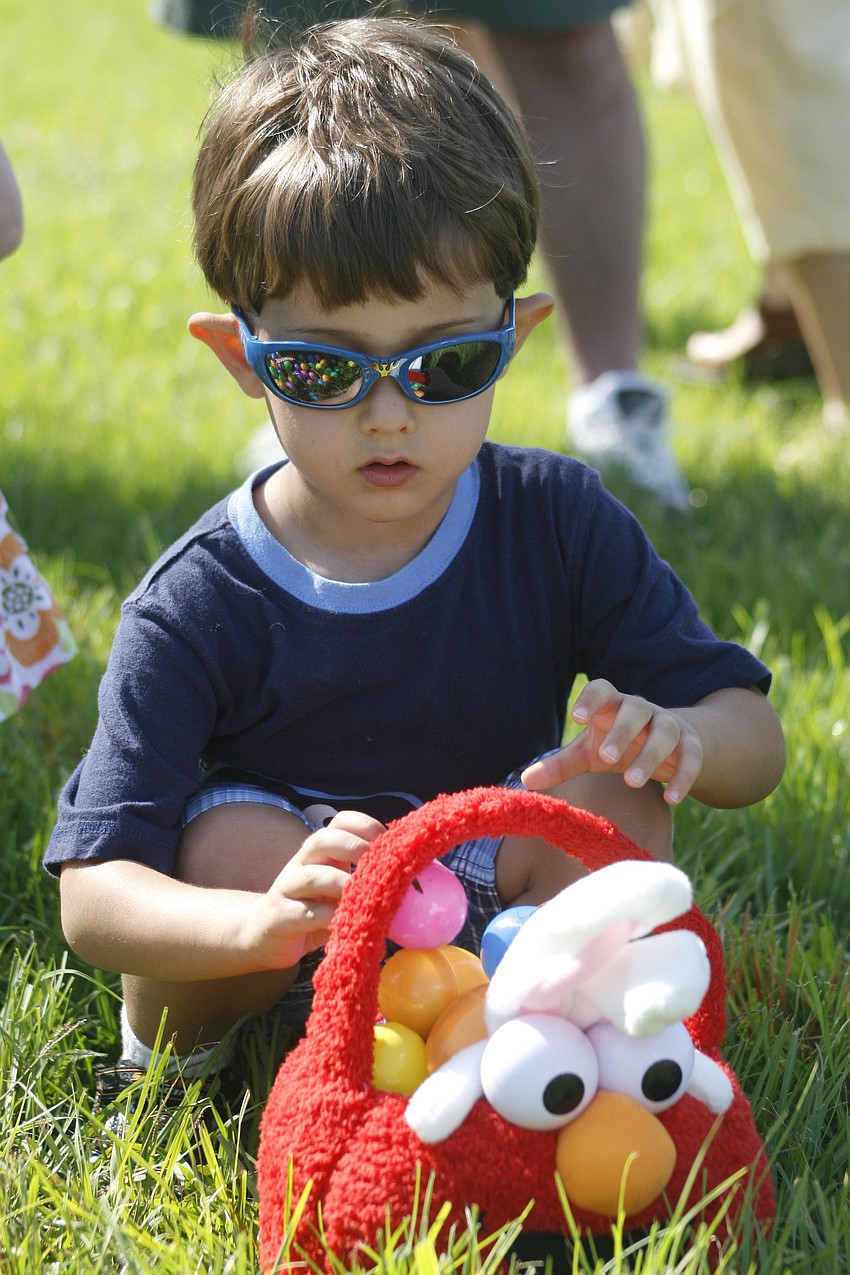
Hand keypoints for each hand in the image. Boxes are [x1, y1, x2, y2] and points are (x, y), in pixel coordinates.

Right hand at [240, 810, 384, 969]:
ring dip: (341, 883)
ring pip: (312, 875)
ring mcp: (288, 888)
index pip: (340, 822)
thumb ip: (364, 881)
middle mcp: (302, 862)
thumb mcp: (336, 889)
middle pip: (322, 839)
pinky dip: (328, 918)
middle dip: (354, 847)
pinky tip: (346, 925)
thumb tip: (417, 884)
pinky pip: (305, 914)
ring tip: (365, 896)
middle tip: (379, 865)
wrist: (263, 933)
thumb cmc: (312, 909)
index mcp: (320, 851)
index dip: (365, 825)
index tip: (389, 841)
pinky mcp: (281, 917)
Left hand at [521, 679, 702, 805]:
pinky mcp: (691, 746)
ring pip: (665, 732)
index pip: (603, 689)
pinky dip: (683, 777)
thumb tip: (525, 782)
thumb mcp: (589, 753)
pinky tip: (671, 799)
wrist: (673, 742)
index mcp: (614, 706)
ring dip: (650, 756)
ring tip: (633, 782)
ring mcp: (669, 726)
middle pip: (635, 710)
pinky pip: (691, 757)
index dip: (591, 699)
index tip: (577, 717)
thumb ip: (560, 765)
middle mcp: (643, 711)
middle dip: (622, 731)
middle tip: (606, 758)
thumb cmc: (620, 744)